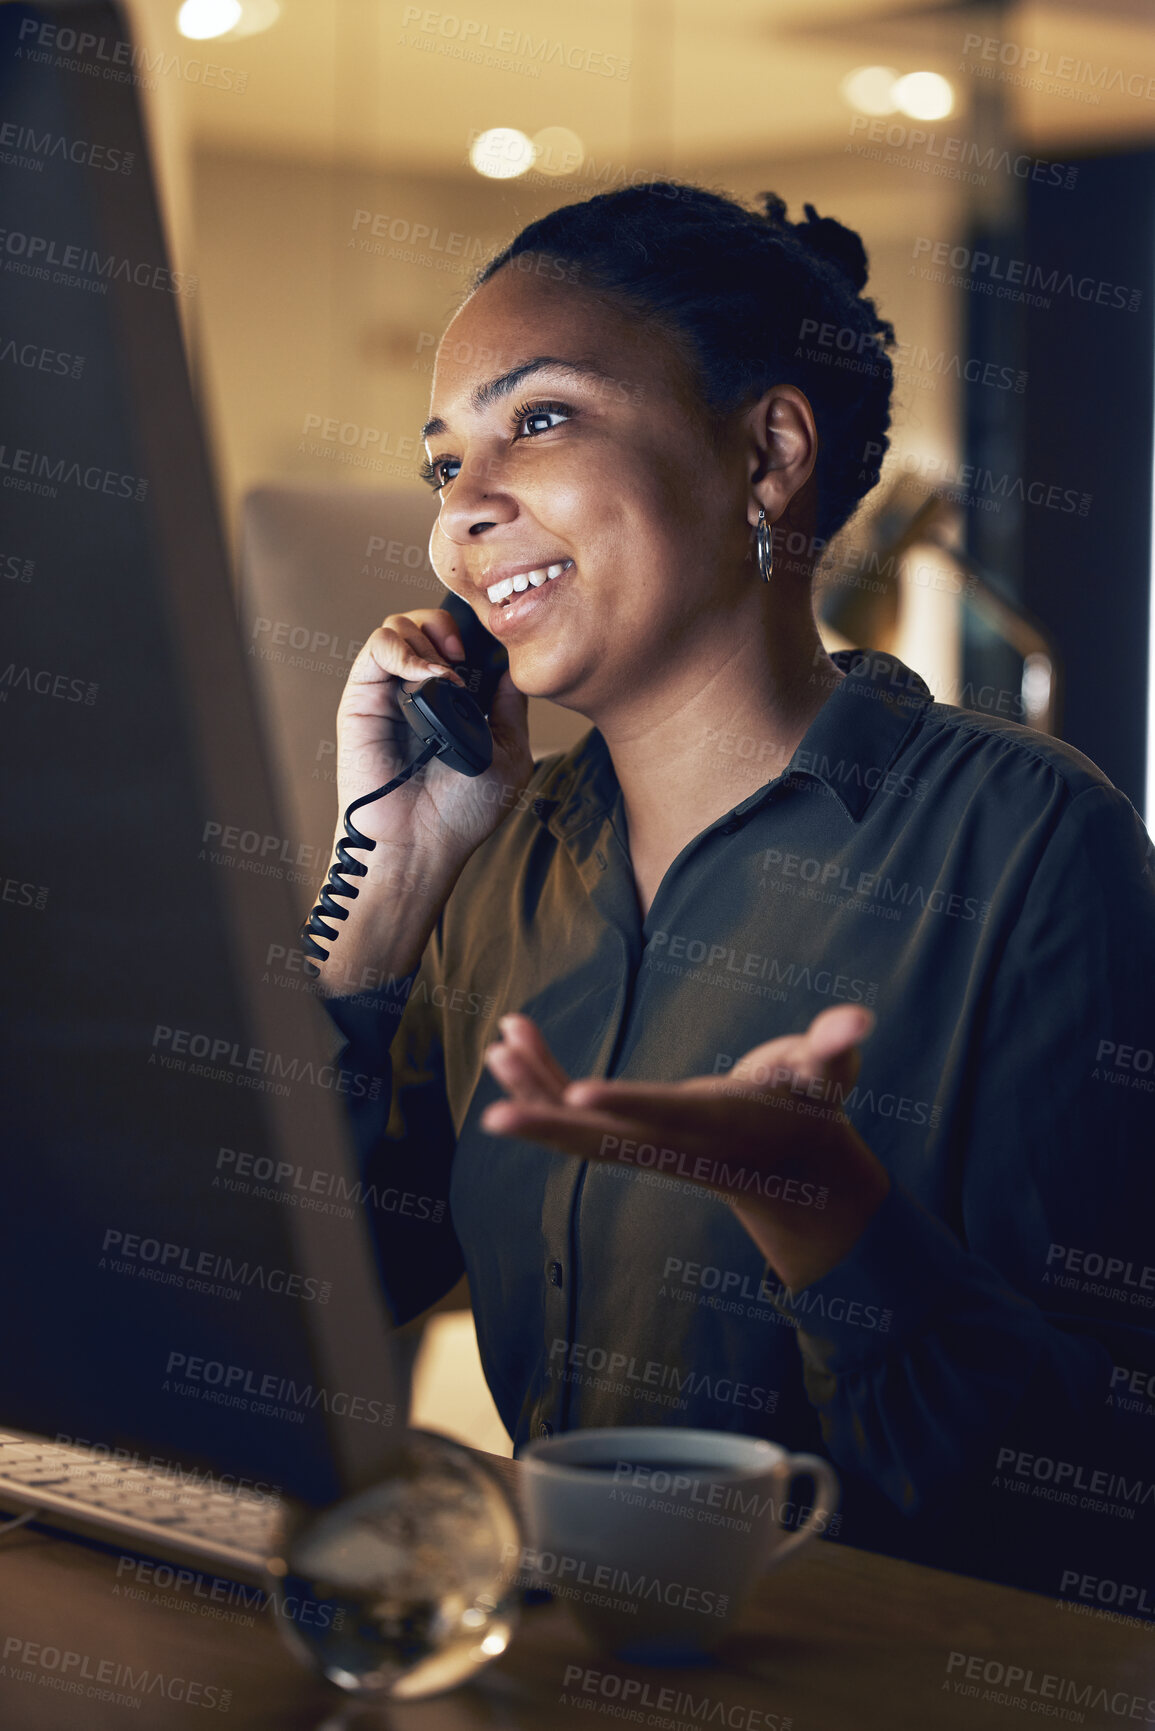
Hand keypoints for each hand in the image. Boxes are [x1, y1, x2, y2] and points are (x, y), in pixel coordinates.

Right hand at [334, 605, 533, 864]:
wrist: (422, 842)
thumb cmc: (463, 811)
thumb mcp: (508, 754)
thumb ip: (511, 708)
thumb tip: (513, 667)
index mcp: (452, 701)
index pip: (454, 641)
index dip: (469, 632)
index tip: (485, 650)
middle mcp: (418, 691)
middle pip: (424, 624)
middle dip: (445, 624)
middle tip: (462, 654)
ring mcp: (389, 693)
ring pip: (397, 626)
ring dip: (425, 634)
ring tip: (445, 670)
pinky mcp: (362, 699)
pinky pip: (376, 647)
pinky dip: (403, 648)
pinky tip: (426, 674)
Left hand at [480, 1005, 891, 1290]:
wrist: (796, 1170)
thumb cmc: (812, 1109)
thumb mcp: (831, 1078)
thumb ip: (836, 1046)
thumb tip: (857, 1020)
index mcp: (719, 1124)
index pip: (666, 1117)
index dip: (627, 1106)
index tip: (580, 1097)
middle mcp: (674, 1142)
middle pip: (603, 1143)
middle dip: (549, 1127)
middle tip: (492, 1118)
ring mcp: (649, 1144)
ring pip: (580, 1131)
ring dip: (535, 1091)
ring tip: (496, 1046)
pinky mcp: (634, 1134)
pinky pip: (578, 1115)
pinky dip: (543, 1081)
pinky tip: (509, 1043)